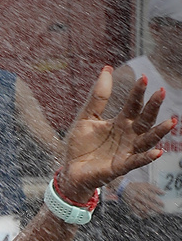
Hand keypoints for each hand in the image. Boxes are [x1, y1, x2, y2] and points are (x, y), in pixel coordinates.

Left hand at [59, 69, 175, 201]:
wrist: (70, 172)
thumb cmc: (80, 146)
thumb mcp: (86, 119)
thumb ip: (97, 98)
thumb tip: (107, 69)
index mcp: (121, 122)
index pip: (133, 105)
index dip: (138, 92)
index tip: (143, 78)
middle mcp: (128, 135)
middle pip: (144, 119)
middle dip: (152, 107)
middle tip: (160, 92)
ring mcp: (127, 151)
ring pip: (147, 139)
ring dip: (159, 131)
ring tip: (171, 122)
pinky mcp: (120, 167)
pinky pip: (136, 161)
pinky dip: (146, 157)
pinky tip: (157, 152)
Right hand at [122, 180, 164, 218]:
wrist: (124, 188)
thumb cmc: (137, 186)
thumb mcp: (146, 184)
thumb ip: (155, 188)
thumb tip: (163, 192)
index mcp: (142, 190)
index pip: (151, 196)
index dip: (157, 201)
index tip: (163, 204)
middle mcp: (138, 196)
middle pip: (147, 204)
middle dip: (155, 208)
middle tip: (161, 211)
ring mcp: (134, 201)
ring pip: (142, 208)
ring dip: (149, 212)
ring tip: (154, 214)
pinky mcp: (130, 205)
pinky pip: (136, 211)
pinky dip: (141, 214)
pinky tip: (146, 216)